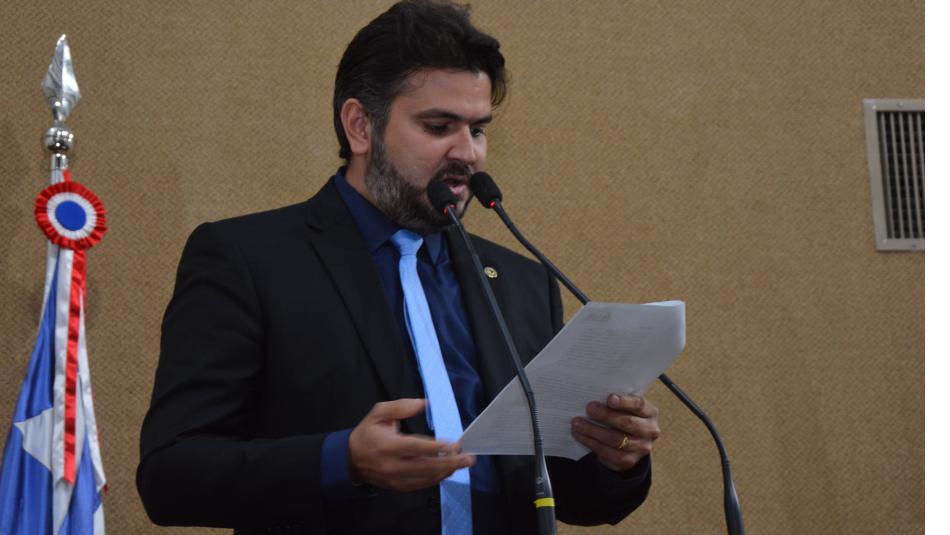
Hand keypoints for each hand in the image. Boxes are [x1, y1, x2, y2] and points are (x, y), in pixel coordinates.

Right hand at [348, 398, 475, 491]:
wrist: (350, 460)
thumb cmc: (367, 433)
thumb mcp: (378, 413)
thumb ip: (400, 407)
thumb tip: (423, 403)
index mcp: (389, 445)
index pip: (417, 447)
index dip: (437, 448)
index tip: (455, 445)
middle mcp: (393, 465)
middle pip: (426, 466)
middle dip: (450, 463)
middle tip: (468, 458)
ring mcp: (396, 479)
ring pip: (426, 478)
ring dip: (446, 471)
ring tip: (462, 464)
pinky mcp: (398, 487)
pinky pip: (421, 485)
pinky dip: (436, 479)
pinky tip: (446, 471)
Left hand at [571, 393, 659, 471]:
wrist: (631, 443)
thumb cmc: (624, 416)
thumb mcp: (626, 407)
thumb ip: (616, 402)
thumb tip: (594, 395)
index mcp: (650, 413)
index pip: (639, 405)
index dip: (624, 402)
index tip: (609, 398)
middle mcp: (650, 431)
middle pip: (627, 423)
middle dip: (606, 415)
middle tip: (589, 408)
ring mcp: (641, 448)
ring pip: (615, 440)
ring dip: (593, 431)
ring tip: (577, 423)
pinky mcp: (628, 461)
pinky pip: (608, 453)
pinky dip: (591, 443)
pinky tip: (580, 435)